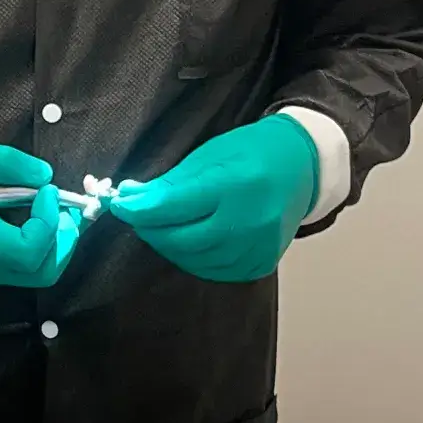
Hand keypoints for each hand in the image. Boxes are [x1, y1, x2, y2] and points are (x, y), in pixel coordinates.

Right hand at [0, 138, 82, 292]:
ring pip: (33, 272)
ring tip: (51, 206)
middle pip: (42, 270)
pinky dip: (35, 245)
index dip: (50, 221)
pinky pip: (16, 267)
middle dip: (64, 239)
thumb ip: (8, 165)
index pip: (32, 251)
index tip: (46, 189)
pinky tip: (29, 215)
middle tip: (65, 205)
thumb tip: (46, 176)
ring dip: (52, 242)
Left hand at [109, 114, 317, 282]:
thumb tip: (131, 199)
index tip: (119, 205)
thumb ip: (170, 183)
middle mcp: (248, 221)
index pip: (172, 207)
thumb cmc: (250, 152)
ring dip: (170, 245)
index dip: (138, 210)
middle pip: (181, 239)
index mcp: (232, 185)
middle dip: (151, 229)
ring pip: (195, 259)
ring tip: (163, 227)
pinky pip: (216, 270)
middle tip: (139, 216)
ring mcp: (257, 247)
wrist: (302, 166)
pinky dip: (195, 259)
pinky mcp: (262, 263)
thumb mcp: (208, 156)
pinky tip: (190, 242)